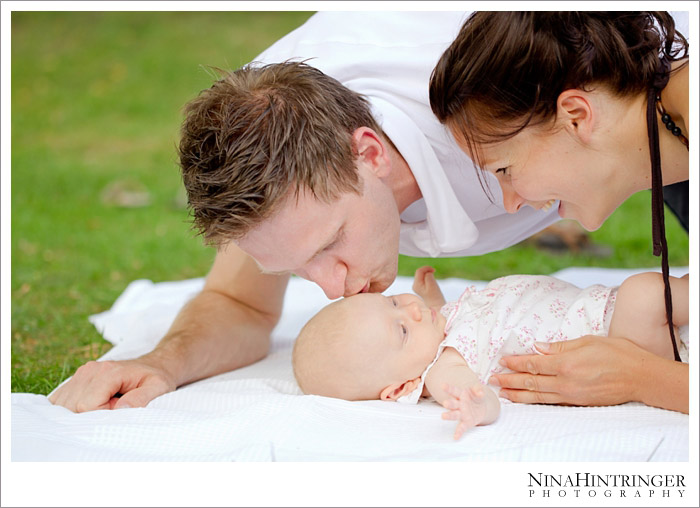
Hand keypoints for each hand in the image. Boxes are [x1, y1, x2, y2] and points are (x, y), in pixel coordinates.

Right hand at [48, 356, 175, 411]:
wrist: (154, 365)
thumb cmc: (156, 378)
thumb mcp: (158, 388)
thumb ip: (141, 398)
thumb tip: (120, 409)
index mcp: (108, 372)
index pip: (88, 406)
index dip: (102, 415)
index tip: (120, 408)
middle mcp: (90, 371)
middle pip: (73, 407)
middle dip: (91, 415)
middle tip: (115, 406)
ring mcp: (81, 374)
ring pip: (64, 405)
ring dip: (81, 412)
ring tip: (106, 404)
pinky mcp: (77, 379)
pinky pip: (61, 400)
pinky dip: (72, 409)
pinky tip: (92, 405)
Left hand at [412, 266, 445, 306]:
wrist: (437, 306)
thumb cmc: (435, 296)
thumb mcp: (432, 285)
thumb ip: (428, 276)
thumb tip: (427, 272)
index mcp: (416, 285)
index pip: (419, 271)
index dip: (426, 268)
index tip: (434, 270)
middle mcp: (415, 285)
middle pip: (419, 272)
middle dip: (427, 271)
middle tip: (434, 274)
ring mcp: (417, 286)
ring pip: (422, 275)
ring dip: (428, 274)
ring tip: (433, 282)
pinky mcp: (421, 287)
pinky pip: (424, 278)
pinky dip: (428, 277)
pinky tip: (432, 283)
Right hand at [439, 383, 489, 439]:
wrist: (482, 408)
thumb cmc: (476, 397)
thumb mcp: (478, 391)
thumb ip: (479, 390)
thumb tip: (480, 392)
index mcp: (461, 394)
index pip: (454, 391)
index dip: (449, 388)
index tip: (443, 385)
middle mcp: (459, 404)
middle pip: (453, 404)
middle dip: (449, 404)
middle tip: (445, 403)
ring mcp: (462, 414)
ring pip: (454, 415)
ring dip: (449, 416)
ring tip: (443, 416)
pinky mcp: (466, 423)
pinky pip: (461, 428)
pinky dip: (458, 432)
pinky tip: (455, 437)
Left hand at [489, 335, 642, 406]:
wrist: (640, 377)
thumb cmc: (617, 353)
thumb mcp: (587, 341)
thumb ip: (560, 346)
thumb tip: (537, 347)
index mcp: (566, 363)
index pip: (533, 364)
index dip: (515, 363)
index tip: (502, 361)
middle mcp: (566, 382)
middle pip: (531, 382)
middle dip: (509, 380)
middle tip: (492, 379)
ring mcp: (571, 395)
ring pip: (538, 396)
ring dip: (518, 394)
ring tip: (502, 393)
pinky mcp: (578, 403)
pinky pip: (551, 403)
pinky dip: (535, 402)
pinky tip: (525, 400)